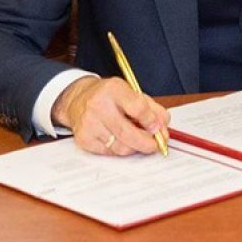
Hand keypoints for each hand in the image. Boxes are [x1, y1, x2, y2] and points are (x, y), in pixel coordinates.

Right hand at [51, 76, 169, 155]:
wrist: (79, 99)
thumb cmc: (110, 97)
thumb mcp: (133, 94)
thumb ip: (153, 109)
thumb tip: (163, 129)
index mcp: (114, 90)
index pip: (138, 108)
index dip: (152, 122)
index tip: (158, 128)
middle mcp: (98, 105)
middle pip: (128, 133)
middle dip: (147, 143)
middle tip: (156, 145)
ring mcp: (89, 123)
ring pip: (120, 147)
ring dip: (135, 147)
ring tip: (138, 140)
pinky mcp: (84, 139)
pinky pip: (110, 152)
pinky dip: (120, 149)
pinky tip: (121, 140)